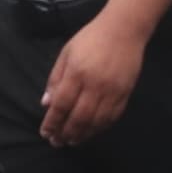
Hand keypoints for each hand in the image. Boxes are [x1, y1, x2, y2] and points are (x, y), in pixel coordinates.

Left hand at [40, 10, 146, 144]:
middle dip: (65, 133)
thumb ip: (56, 78)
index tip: (45, 133)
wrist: (124, 29)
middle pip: (78, 118)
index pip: (61, 105)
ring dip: (82, 134)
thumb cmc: (91, 38)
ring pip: (95, 122)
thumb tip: (46, 104)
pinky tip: (91, 132)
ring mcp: (112, 91)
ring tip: (72, 141)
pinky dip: (100, 128)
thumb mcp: (67, 53)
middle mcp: (94, 85)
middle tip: (57, 143)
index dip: (52, 122)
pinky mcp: (125, 94)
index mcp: (76, 73)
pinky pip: (112, 117)